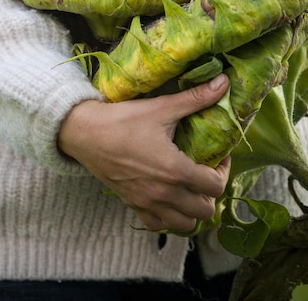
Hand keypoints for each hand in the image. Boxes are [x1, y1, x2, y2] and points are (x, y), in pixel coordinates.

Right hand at [57, 74, 230, 233]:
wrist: (83, 132)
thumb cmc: (122, 119)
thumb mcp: (161, 107)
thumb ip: (195, 98)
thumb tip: (224, 82)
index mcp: (175, 170)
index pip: (216, 186)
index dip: (224, 171)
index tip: (218, 157)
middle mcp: (164, 193)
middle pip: (205, 210)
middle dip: (211, 193)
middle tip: (205, 173)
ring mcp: (147, 202)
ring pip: (185, 225)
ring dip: (192, 210)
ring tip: (189, 189)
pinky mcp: (132, 204)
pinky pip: (158, 225)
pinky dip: (168, 217)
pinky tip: (167, 199)